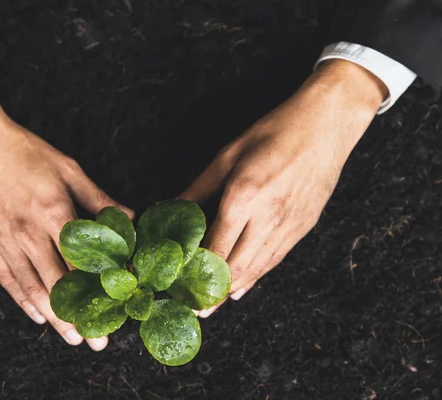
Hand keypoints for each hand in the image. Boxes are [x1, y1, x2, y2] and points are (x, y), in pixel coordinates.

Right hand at [0, 53, 132, 349]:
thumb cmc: (25, 151)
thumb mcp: (68, 169)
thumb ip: (99, 198)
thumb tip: (130, 218)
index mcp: (53, 212)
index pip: (80, 261)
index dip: (97, 289)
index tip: (112, 310)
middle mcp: (27, 232)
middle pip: (55, 284)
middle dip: (76, 316)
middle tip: (93, 340)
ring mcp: (3, 240)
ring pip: (30, 287)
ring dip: (51, 316)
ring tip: (69, 336)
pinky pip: (6, 279)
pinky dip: (21, 300)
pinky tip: (37, 315)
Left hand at [180, 60, 386, 316]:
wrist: (326, 124)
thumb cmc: (273, 133)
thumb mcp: (227, 156)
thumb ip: (198, 188)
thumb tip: (173, 208)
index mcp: (244, 197)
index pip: (216, 248)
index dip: (198, 273)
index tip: (181, 288)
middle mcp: (267, 217)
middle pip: (237, 267)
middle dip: (214, 292)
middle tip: (196, 308)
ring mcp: (290, 225)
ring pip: (258, 268)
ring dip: (234, 289)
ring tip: (214, 304)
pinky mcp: (305, 226)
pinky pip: (277, 259)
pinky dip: (257, 276)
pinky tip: (243, 287)